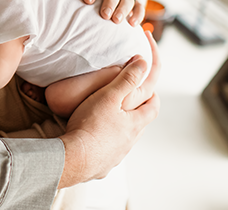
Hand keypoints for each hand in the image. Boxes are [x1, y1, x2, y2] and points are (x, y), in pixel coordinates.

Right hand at [57, 36, 160, 187]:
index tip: (152, 89)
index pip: (153, 108)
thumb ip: (127, 78)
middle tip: (133, 102)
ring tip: (113, 119)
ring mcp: (116, 155)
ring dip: (124, 129)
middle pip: (141, 125)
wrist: (73, 158)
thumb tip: (143, 63)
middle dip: (140, 112)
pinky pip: (109, 152)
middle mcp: (129, 142)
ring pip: (126, 139)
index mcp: (135, 124)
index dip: (154, 96)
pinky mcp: (102, 164)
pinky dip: (107, 143)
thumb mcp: (109, 95)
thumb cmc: (90, 126)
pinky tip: (96, 139)